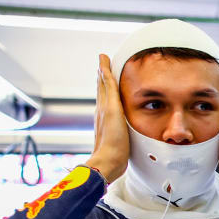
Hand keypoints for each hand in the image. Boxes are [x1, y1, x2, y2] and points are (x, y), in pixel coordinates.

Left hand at [86, 54, 129, 183]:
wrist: (110, 162)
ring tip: (110, 81)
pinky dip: (113, 103)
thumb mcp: (113, 111)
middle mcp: (103, 111)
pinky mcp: (111, 131)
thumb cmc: (113, 139)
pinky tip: (116, 107)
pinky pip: (112, 111)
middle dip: (104, 76)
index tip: (103, 56)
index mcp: (104, 105)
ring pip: (106, 100)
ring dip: (107, 89)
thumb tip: (101, 70)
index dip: (103, 68)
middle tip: (105, 64)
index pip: (103, 82)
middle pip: (102, 89)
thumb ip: (109, 91)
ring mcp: (106, 121)